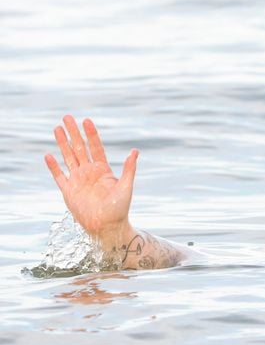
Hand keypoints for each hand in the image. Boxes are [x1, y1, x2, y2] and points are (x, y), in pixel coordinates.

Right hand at [44, 115, 137, 245]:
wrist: (107, 227)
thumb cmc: (119, 208)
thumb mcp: (126, 186)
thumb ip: (129, 169)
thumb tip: (135, 151)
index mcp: (103, 170)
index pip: (95, 147)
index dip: (91, 134)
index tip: (87, 120)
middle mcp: (89, 172)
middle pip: (79, 148)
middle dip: (73, 132)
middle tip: (67, 117)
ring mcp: (78, 180)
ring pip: (68, 157)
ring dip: (62, 143)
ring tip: (57, 128)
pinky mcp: (68, 191)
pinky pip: (59, 176)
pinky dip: (53, 166)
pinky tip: (49, 155)